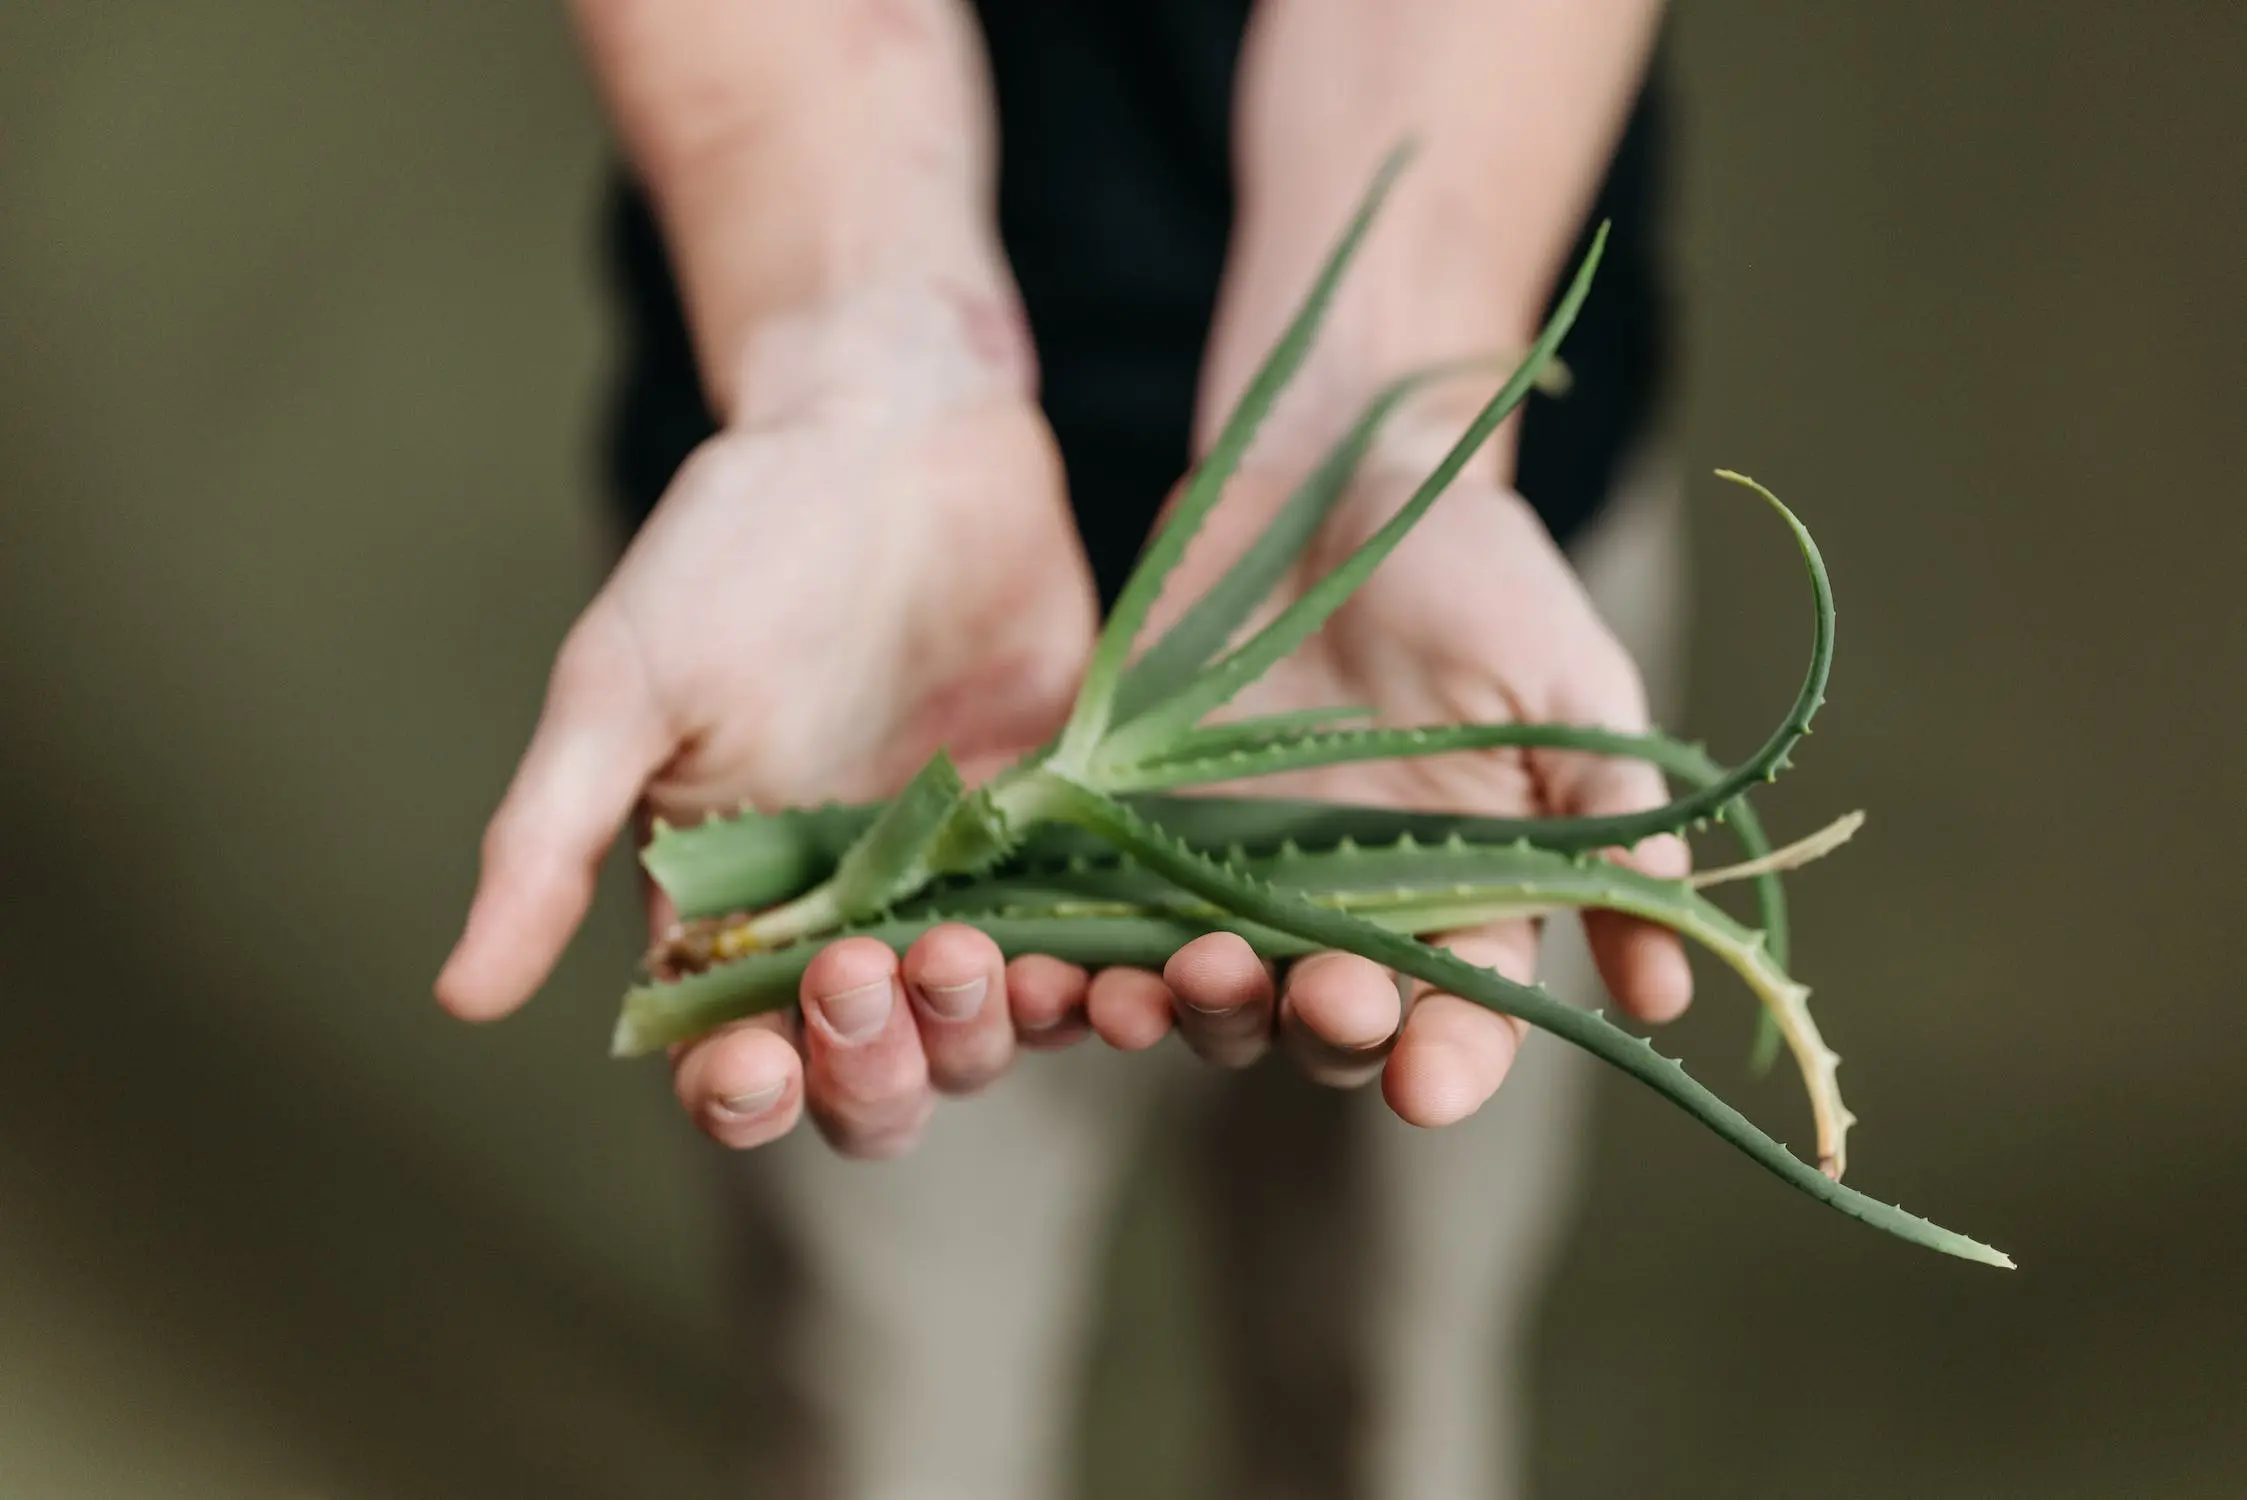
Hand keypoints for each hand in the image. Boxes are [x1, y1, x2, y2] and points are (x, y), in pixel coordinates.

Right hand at [435, 290, 1099, 1157]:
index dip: (746, 1093)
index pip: (735, 1062)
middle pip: (875, 1079)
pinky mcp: (1073, 837)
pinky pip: (1101, 945)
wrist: (895, 431)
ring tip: (990, 960)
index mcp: (730, 912)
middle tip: (872, 973)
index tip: (756, 1062)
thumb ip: (551, 841)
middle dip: (875, 1065)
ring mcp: (969, 887)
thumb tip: (458, 995)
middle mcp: (852, 924)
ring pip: (991, 1033)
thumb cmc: (734, 549)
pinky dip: (1118, 980)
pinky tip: (1138, 969)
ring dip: (991, 1030)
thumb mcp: (623, 685)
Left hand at [1048, 439, 1692, 1125]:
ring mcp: (1231, 878)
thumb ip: (1604, 818)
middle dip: (1323, 1030)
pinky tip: (1049, 973)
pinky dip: (1074, 969)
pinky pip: (1099, 928)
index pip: (1464, 1017)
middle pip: (1330, 1028)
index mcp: (1463, 894)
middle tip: (1319, 995)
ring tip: (1162, 991)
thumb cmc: (1472, 571)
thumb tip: (1669, 991)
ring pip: (1210, 998)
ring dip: (1189, 1014)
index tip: (1429, 1085)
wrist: (1332, 474)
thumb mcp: (1563, 681)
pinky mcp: (1132, 835)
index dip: (1451, 1063)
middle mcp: (1346, 911)